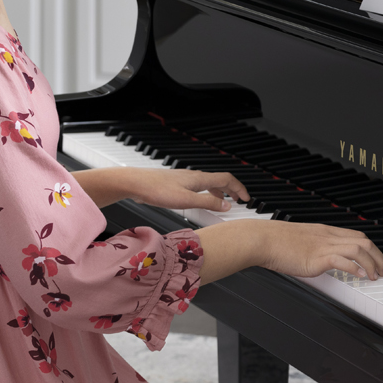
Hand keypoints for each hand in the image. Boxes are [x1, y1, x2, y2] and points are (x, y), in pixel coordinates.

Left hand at [72, 166, 248, 211]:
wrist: (135, 183)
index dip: (239, 188)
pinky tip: (200, 202)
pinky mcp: (177, 184)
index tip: (247, 198)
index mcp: (200, 179)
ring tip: (223, 203)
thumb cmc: (157, 190)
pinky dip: (207, 193)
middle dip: (232, 190)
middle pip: (220, 181)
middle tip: (239, 200)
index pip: (227, 179)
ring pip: (209, 184)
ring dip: (220, 192)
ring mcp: (185, 179)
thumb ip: (208, 202)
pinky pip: (199, 187)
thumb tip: (227, 205)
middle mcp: (194, 176)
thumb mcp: (186, 200)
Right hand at [252, 221, 382, 279]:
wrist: (262, 239)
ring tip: (376, 276)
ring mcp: (323, 245)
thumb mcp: (301, 241)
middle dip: (378, 256)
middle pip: (364, 241)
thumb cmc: (275, 242)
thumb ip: (313, 248)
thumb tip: (319, 259)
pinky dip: (355, 268)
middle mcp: (328, 236)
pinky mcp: (317, 257)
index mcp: (325, 231)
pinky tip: (361, 276)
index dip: (371, 249)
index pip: (357, 236)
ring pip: (358, 249)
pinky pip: (343, 260)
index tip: (376, 260)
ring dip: (372, 263)